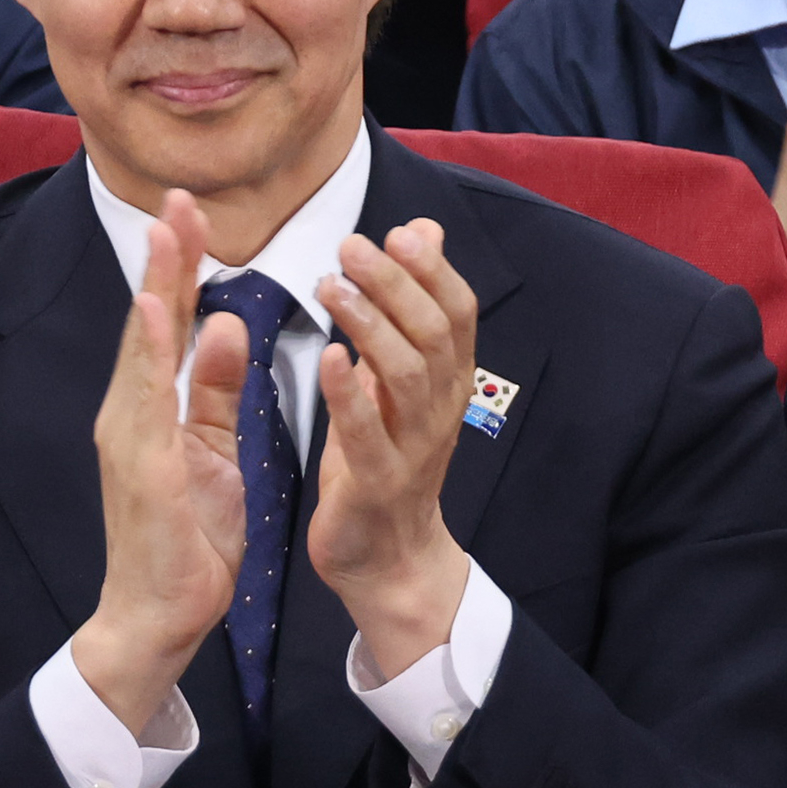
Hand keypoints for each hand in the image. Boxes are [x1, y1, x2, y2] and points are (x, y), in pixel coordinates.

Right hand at [72, 195, 249, 734]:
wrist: (156, 618)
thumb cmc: (185, 540)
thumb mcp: (215, 452)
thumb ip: (218, 390)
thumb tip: (231, 325)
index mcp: (149, 409)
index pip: (168, 325)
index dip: (179, 268)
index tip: (191, 214)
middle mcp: (130, 413)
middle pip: (149, 322)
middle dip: (165, 258)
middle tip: (178, 197)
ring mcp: (130, 437)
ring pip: (144, 347)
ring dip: (157, 285)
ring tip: (167, 229)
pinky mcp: (143, 466)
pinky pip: (149, 398)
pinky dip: (154, 348)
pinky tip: (161, 308)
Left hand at [306, 220, 478, 677]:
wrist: (387, 558)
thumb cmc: (384, 455)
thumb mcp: (399, 378)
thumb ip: (408, 307)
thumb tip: (422, 229)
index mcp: (448, 380)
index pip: (459, 313)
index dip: (434, 271)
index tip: (399, 233)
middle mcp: (441, 409)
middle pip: (433, 334)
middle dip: (396, 284)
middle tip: (351, 245)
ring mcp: (415, 449)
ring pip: (407, 375)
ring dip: (371, 324)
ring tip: (329, 285)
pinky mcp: (378, 485)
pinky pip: (369, 434)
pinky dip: (350, 392)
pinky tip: (327, 356)